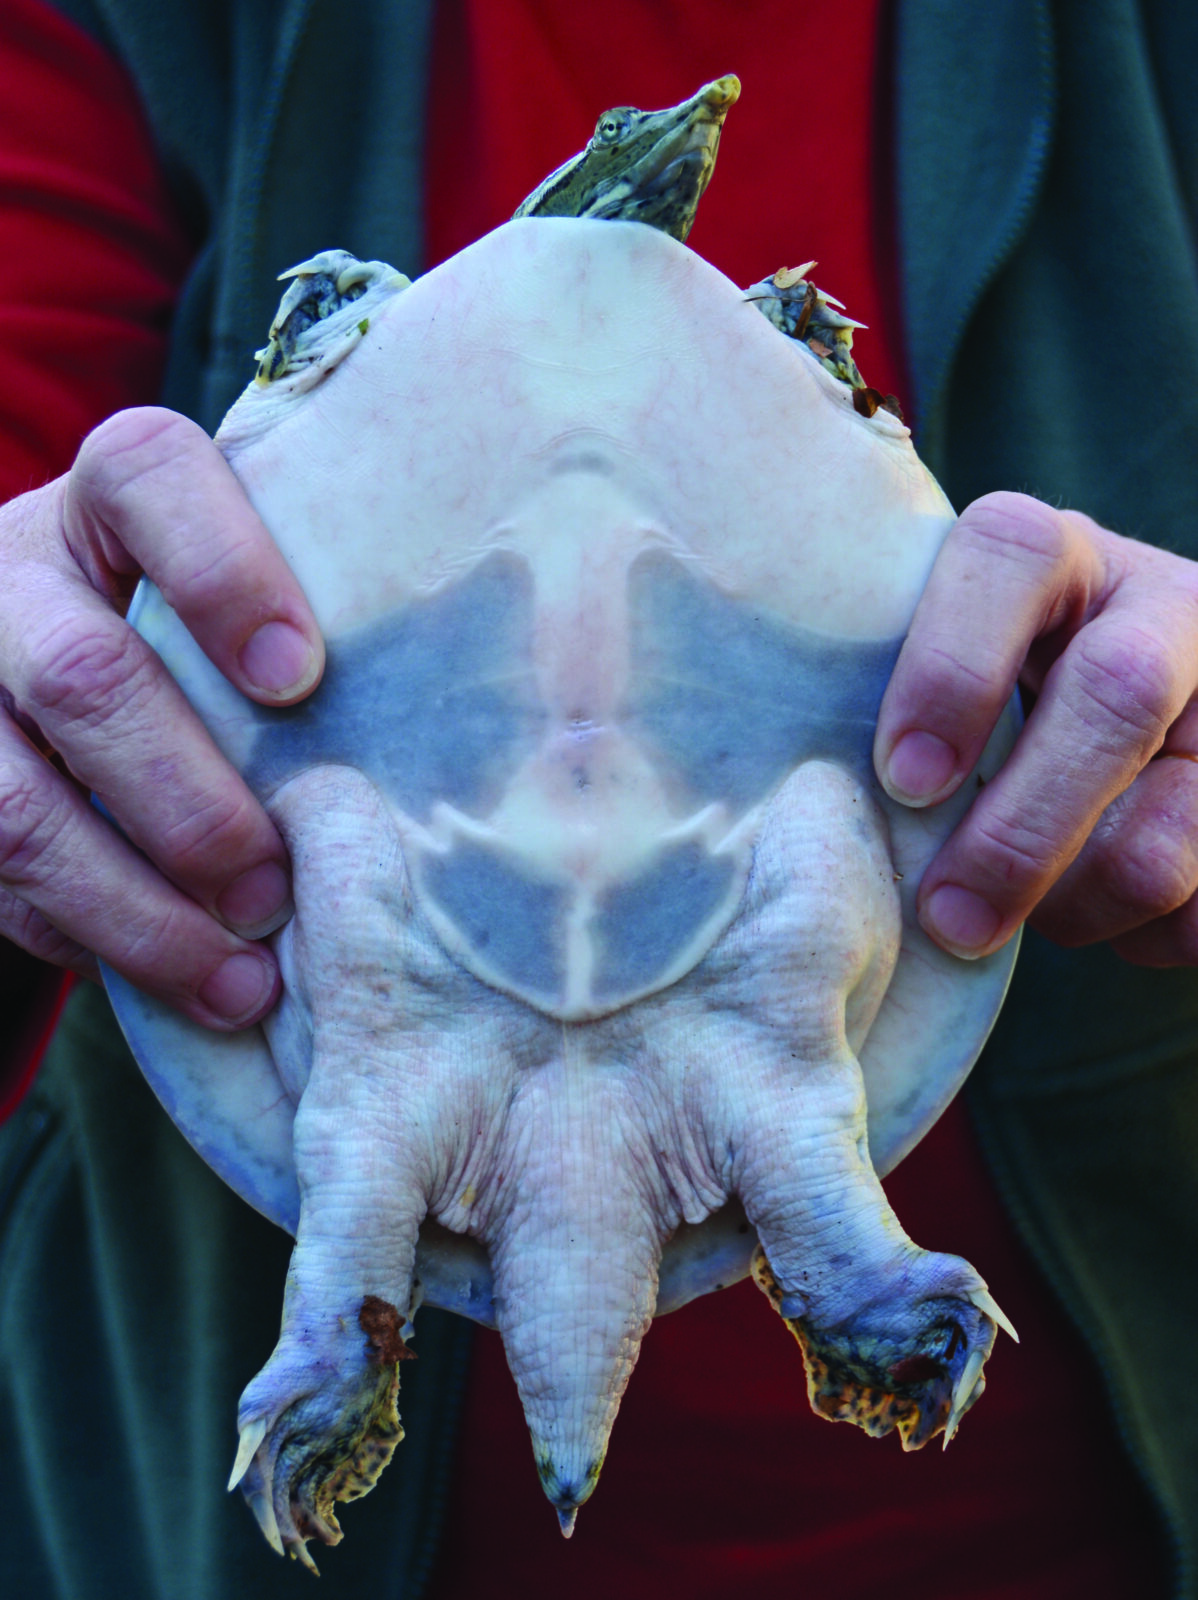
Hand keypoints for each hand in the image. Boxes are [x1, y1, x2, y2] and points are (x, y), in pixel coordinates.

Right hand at [0, 407, 324, 1025]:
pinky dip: (87, 939)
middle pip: (84, 676)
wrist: (31, 674)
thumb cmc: (197, 642)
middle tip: (275, 890)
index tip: (299, 675)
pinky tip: (175, 977)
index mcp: (104, 503)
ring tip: (242, 978)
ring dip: (141, 910)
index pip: (146, 477)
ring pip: (22, 807)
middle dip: (192, 804)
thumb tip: (497, 667)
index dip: (223, 571)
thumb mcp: (241, 597)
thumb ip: (313, 616)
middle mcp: (10, 577)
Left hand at [874, 491, 1197, 966]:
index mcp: (1057, 554)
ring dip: (1075, 902)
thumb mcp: (940, 675)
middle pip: (1119, 694)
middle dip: (1020, 830)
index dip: (955, 672)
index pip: (1013, 554)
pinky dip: (1143, 936)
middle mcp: (1164, 604)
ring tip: (1014, 916)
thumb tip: (833, 817)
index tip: (905, 782)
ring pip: (1170, 828)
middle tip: (947, 917)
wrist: (1118, 722)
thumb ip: (899, 708)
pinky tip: (1096, 914)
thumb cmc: (978, 712)